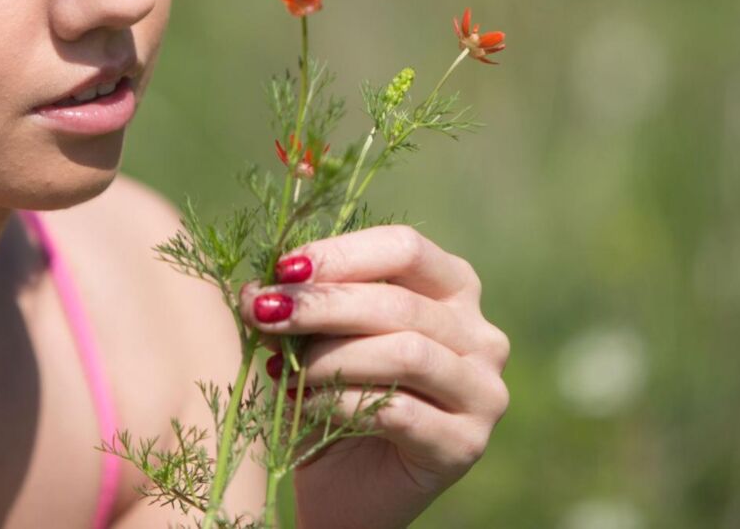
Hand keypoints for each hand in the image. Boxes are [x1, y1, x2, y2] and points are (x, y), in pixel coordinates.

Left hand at [238, 224, 510, 528]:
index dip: (342, 254)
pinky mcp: (465, 443)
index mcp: (453, 288)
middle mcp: (480, 335)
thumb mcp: (317, 341)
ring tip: (281, 370)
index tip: (283, 269)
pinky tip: (302, 406)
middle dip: (323, 305)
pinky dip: (341, 403)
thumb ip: (301, 308)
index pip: (405, 249)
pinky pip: (400, 411)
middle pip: (400, 302)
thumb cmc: (335, 399)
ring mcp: (482, 391)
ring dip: (331, 357)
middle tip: (264, 313)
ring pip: (406, 353)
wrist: (347, 490)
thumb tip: (256, 288)